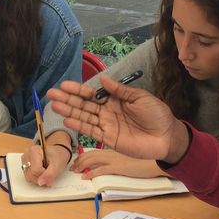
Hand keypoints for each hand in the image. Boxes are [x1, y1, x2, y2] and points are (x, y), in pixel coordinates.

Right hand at [21, 137, 73, 186]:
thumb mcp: (57, 165)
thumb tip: (40, 183)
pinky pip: (28, 176)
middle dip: (40, 178)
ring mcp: (24, 161)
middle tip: (49, 173)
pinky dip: (36, 177)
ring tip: (46, 171)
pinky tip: (41, 172)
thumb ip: (49, 174)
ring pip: (28, 177)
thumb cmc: (58, 156)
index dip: (44, 174)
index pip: (35, 170)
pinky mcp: (24, 166)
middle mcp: (26, 155)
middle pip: (30, 175)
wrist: (58, 152)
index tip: (51, 171)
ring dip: (38, 178)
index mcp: (34, 151)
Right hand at [47, 76, 189, 162]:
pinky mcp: (108, 139)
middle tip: (51, 94)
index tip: (64, 85)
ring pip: (84, 117)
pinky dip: (79, 127)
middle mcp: (107, 111)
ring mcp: (107, 125)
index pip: (92, 94)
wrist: (167, 136)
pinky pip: (91, 132)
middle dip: (68, 100)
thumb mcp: (140, 97)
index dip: (78, 90)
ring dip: (69, 112)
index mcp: (115, 99)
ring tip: (54, 106)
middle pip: (84, 105)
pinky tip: (67, 121)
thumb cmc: (157, 114)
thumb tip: (102, 79)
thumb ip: (120, 90)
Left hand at [73, 149, 162, 178]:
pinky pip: (102, 169)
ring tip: (75, 170)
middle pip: (90, 154)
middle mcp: (112, 152)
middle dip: (79, 160)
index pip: (94, 150)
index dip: (83, 156)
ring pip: (93, 159)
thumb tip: (108, 166)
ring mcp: (115, 159)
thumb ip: (117, 160)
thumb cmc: (145, 159)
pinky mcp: (119, 167)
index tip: (76, 161)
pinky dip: (92, 173)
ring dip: (82, 165)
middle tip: (72, 167)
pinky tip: (86, 177)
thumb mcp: (128, 158)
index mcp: (114, 149)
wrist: (157, 161)